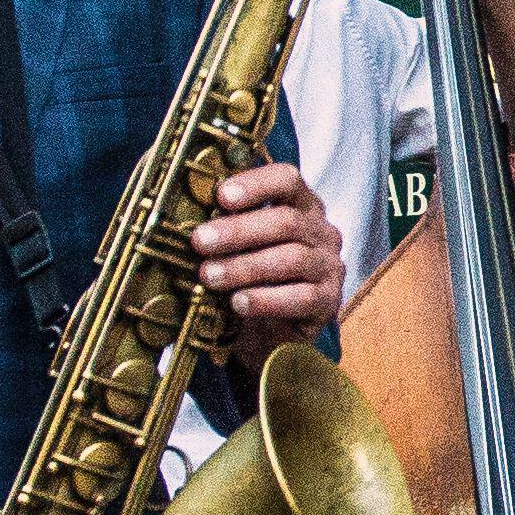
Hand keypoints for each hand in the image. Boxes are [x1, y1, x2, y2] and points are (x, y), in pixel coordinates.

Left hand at [195, 159, 345, 348]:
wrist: (269, 335)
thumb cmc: (250, 279)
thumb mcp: (238, 248)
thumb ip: (224, 228)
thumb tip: (185, 217)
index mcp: (300, 206)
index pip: (287, 180)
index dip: (255, 185)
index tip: (221, 196)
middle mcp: (321, 232)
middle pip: (286, 221)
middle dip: (239, 231)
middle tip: (200, 242)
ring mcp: (329, 267)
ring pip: (293, 259)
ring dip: (245, 267)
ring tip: (210, 276)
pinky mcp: (329, 302)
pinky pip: (302, 298)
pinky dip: (266, 300)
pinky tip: (238, 303)